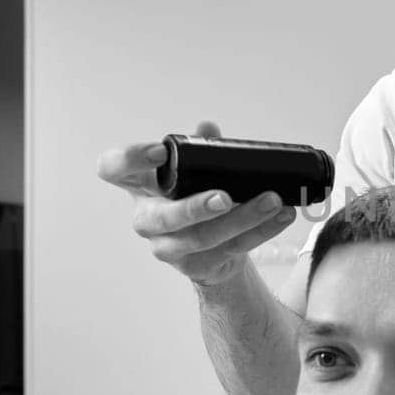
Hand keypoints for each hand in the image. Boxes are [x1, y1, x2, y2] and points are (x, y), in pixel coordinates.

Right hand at [95, 119, 296, 287]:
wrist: (211, 246)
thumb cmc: (196, 195)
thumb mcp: (197, 169)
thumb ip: (201, 149)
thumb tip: (207, 129)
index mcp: (139, 185)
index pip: (113, 168)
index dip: (131, 160)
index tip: (161, 152)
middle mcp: (146, 218)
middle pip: (162, 217)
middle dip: (195, 208)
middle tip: (225, 196)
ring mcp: (168, 247)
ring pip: (203, 238)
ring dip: (242, 219)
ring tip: (272, 201)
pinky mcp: (196, 266)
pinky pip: (232, 248)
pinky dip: (261, 230)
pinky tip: (281, 216)